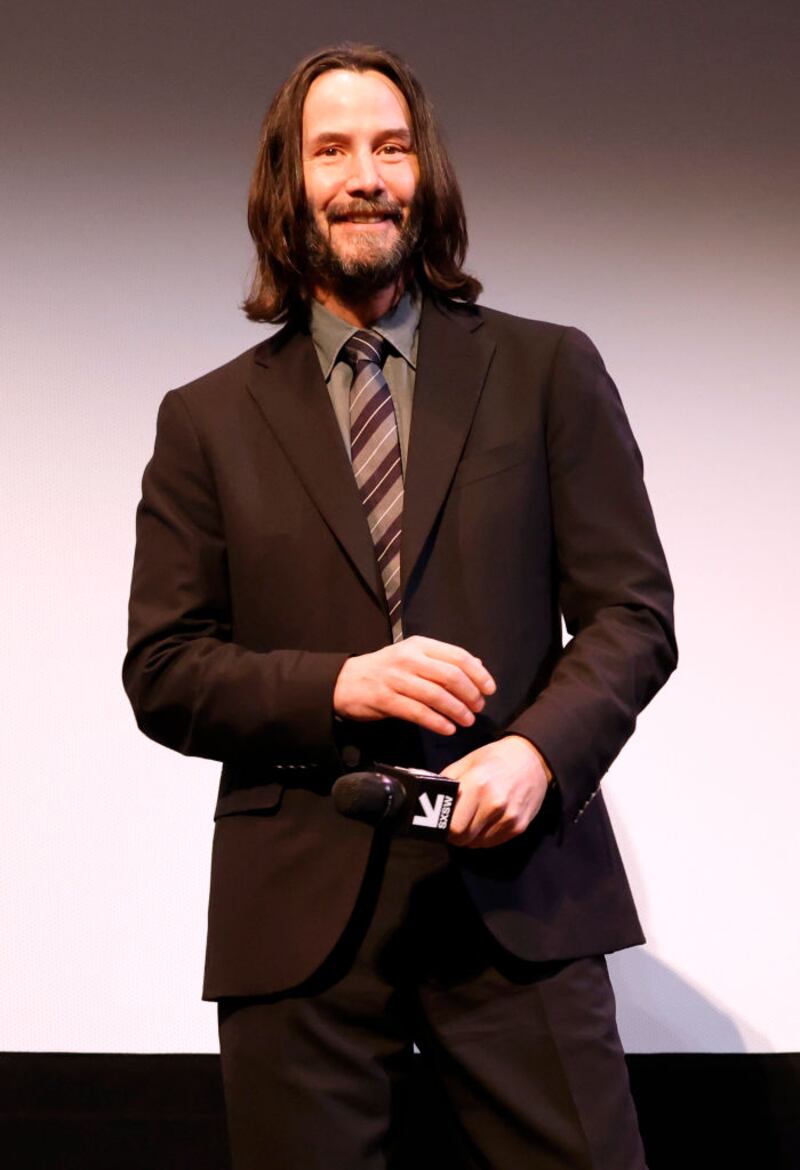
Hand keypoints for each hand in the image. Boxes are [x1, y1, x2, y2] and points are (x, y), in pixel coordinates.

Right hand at [332, 635, 495, 735]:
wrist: (344, 681)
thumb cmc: (384, 670)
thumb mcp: (412, 656)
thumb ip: (442, 660)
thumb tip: (477, 665)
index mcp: (419, 645)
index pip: (457, 656)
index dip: (478, 674)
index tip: (489, 690)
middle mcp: (409, 658)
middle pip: (451, 676)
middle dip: (470, 695)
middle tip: (478, 708)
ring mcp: (396, 679)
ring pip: (436, 695)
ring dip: (457, 710)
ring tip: (467, 721)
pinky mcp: (386, 699)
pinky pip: (418, 712)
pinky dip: (437, 722)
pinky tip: (448, 729)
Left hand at [443, 735, 551, 847]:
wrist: (532, 758)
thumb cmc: (494, 759)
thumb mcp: (467, 763)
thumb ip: (447, 783)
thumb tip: (427, 799)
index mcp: (476, 784)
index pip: (453, 825)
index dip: (444, 827)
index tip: (442, 822)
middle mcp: (494, 802)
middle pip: (464, 838)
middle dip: (455, 833)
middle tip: (455, 822)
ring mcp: (508, 816)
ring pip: (477, 843)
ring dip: (471, 835)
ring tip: (474, 817)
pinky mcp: (519, 826)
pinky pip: (493, 842)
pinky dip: (485, 836)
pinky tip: (487, 820)